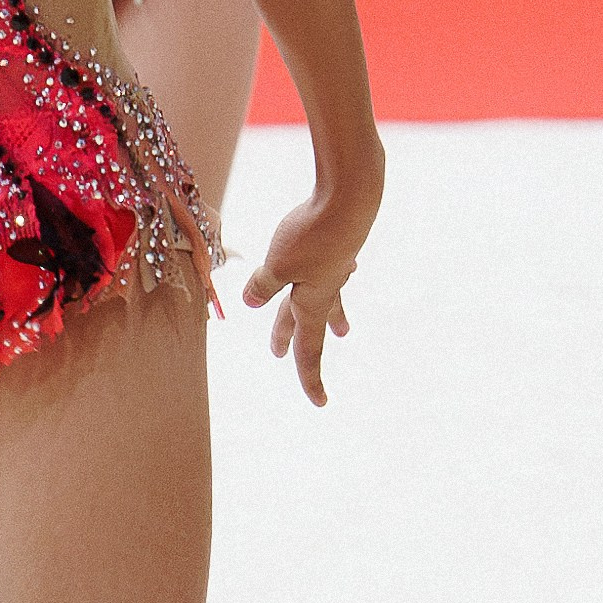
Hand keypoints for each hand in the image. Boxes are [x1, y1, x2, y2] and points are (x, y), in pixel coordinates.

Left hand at [241, 162, 381, 407]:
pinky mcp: (339, 246)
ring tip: (344, 331)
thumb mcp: (278, 264)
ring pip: (328, 298)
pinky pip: (335, 269)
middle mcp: (325, 289)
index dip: (309, 377)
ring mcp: (335, 269)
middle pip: (307, 322)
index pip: (307, 349)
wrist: (350, 199)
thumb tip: (252, 304)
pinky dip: (334, 277)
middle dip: (293, 340)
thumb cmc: (313, 235)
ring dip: (330, 316)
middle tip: (279, 357)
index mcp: (310, 302)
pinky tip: (344, 270)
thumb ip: (264, 285)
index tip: (320, 403)